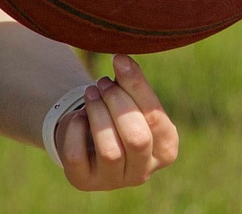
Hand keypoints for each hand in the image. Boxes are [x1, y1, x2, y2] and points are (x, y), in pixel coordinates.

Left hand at [56, 55, 179, 190]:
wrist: (90, 138)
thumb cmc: (119, 115)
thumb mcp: (132, 100)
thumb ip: (133, 84)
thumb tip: (122, 61)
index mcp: (166, 150)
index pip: (156, 118)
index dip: (136, 86)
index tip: (118, 60)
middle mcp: (143, 172)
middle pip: (137, 139)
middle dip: (117, 103)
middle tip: (102, 82)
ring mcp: (113, 181)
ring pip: (110, 151)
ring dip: (97, 114)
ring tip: (91, 93)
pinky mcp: (84, 182)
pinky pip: (78, 157)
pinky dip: (75, 129)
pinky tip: (79, 116)